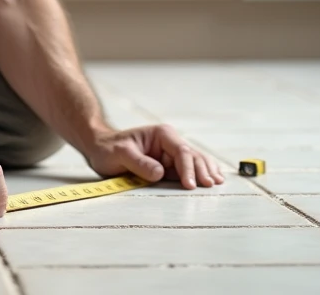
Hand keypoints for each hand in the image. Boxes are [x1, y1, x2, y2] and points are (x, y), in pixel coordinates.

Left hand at [85, 124, 224, 189]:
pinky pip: (189, 170)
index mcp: (161, 135)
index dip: (188, 168)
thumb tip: (159, 173)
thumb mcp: (120, 154)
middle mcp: (170, 143)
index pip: (181, 151)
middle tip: (210, 185)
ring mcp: (172, 155)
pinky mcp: (170, 167)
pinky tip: (213, 180)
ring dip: (206, 172)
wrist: (101, 149)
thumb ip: (139, 163)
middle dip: (202, 170)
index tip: (190, 185)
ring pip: (196, 162)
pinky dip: (201, 174)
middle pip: (193, 156)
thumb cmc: (109, 149)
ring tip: (217, 183)